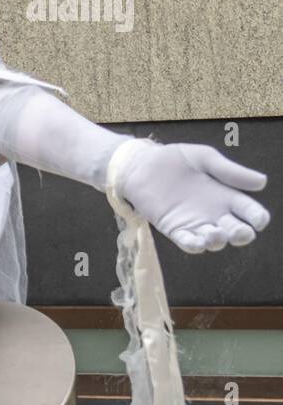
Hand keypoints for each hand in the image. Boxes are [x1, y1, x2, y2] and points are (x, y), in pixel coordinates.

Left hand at [117, 143, 268, 252]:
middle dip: (241, 235)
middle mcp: (214, 213)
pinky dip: (193, 245)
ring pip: (213, 240)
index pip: (249, 211)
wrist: (142, 163)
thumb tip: (262, 182)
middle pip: (235, 231)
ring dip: (217, 242)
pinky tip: (197, 243)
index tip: (259, 220)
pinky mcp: (173, 228)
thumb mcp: (205, 158)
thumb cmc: (175, 159)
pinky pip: (187, 242)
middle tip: (239, 232)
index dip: (257, 217)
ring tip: (215, 235)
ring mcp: (194, 222)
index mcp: (226, 195)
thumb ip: (229, 171)